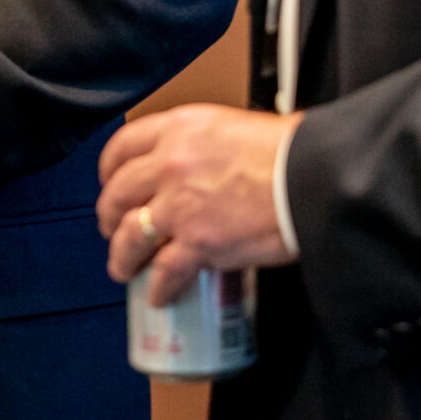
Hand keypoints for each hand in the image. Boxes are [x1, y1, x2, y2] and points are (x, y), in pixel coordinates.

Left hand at [98, 103, 302, 303]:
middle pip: (118, 193)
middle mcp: (172, 163)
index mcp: (180, 129)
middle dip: (108, 215)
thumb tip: (198, 166)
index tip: (109, 181)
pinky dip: (158, 286)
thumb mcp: (233, 127)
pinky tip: (159, 293)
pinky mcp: (198, 242)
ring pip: (130, 235)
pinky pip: (164, 270)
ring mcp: (181, 205)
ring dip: (122, 256)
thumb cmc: (288, 152)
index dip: (109, 169)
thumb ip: (203, 145)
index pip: (124, 145)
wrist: (313, 177)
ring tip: (123, 267)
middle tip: (110, 227)